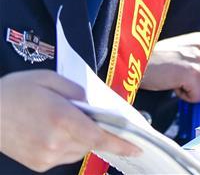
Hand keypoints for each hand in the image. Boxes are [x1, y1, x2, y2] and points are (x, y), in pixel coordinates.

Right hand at [0, 70, 139, 170]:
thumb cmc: (17, 91)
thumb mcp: (50, 79)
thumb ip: (77, 91)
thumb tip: (95, 104)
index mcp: (61, 119)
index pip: (99, 137)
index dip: (121, 144)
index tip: (138, 148)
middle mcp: (55, 142)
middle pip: (92, 143)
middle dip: (98, 131)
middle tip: (91, 115)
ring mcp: (46, 156)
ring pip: (80, 150)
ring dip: (82, 138)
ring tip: (65, 120)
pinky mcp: (38, 164)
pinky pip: (65, 156)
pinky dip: (68, 144)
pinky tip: (54, 131)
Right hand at [141, 32, 199, 101]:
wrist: (136, 64)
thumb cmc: (154, 61)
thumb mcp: (182, 51)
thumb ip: (199, 59)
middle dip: (199, 86)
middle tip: (181, 80)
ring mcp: (199, 60)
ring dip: (191, 92)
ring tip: (176, 81)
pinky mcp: (192, 74)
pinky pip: (198, 96)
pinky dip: (186, 97)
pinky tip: (174, 86)